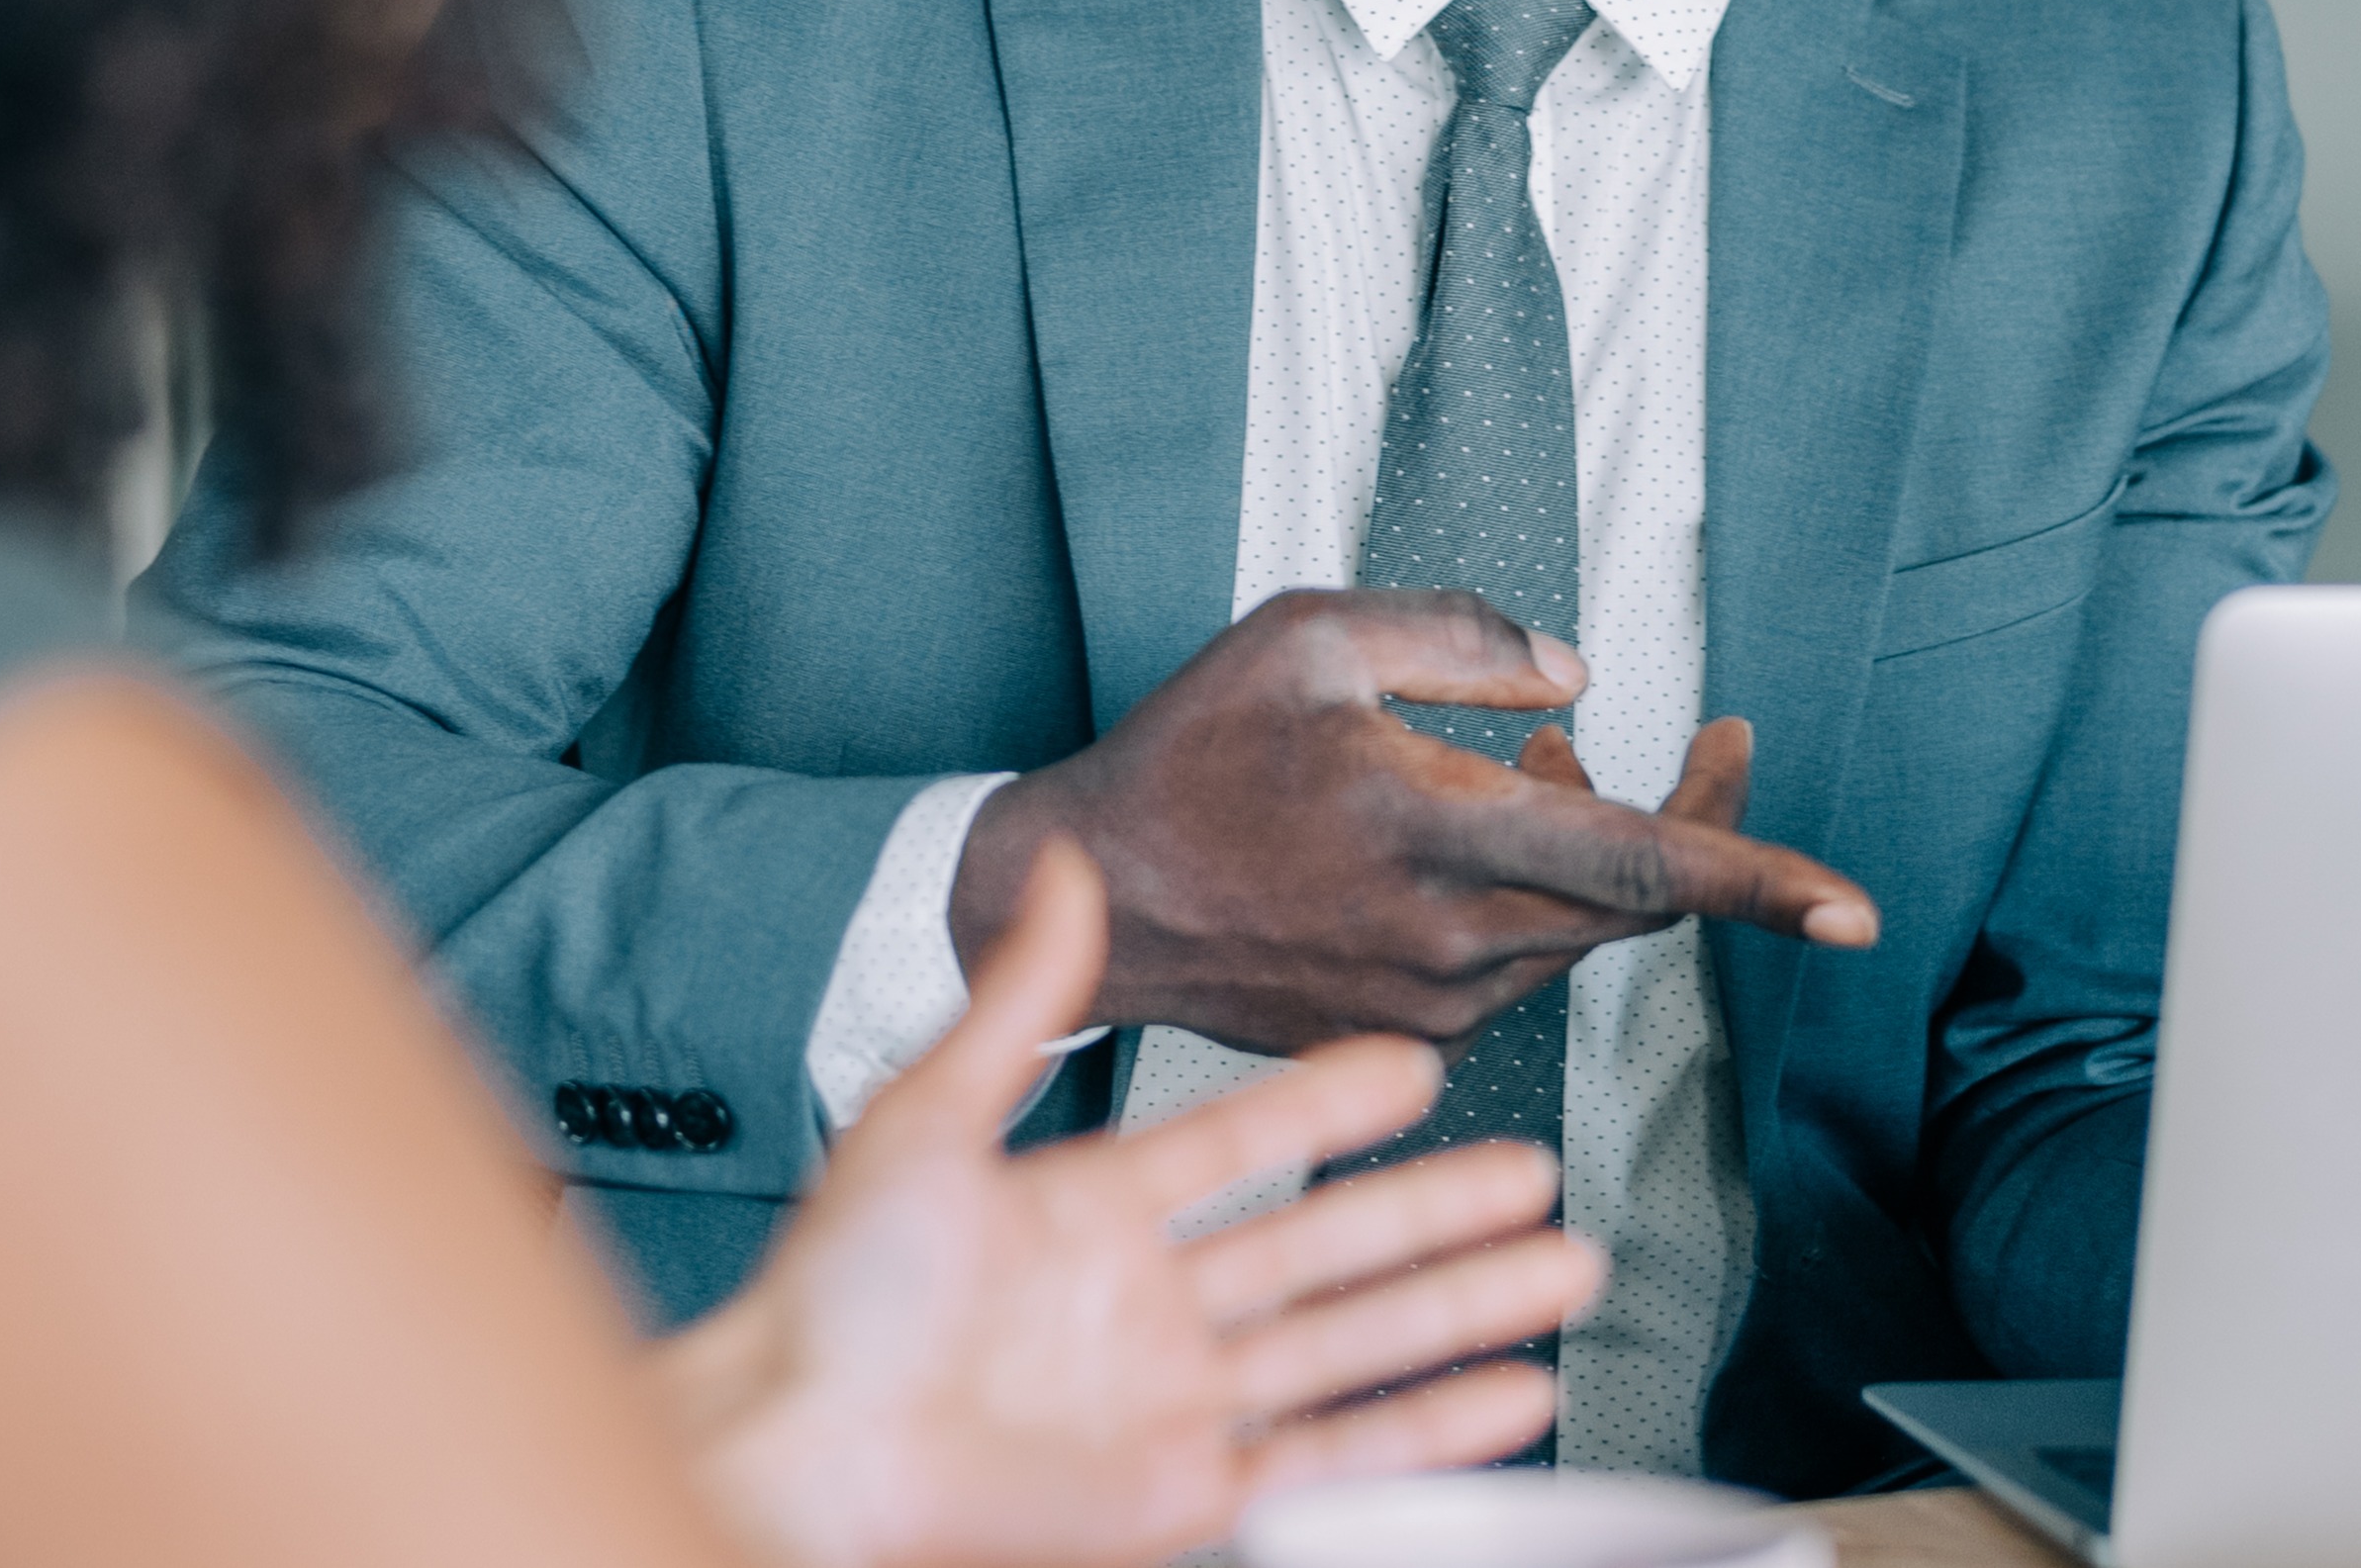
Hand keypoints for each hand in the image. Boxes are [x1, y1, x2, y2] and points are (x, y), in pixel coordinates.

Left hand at [661, 843, 1602, 1567]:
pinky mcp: (1182, 1489)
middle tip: (1536, 1171)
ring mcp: (1172, 1398)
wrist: (799, 1439)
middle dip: (1440, 1210)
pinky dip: (1427, 1429)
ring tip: (1561, 1269)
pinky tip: (1507, 1393)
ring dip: (1463, 1307)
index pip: (1245, 1140)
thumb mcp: (923, 1121)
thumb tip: (1059, 869)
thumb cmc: (831, 1296)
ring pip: (1353, 1343)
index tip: (1418, 1064)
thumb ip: (1015, 1005)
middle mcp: (1146, 1304)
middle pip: (1328, 1246)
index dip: (1332, 1103)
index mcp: (1090, 1208)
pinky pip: (1331, 1454)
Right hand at [955, 589, 1876, 1051]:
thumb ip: (1464, 637)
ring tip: (1548, 765)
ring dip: (1600, 849)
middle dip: (1704, 825)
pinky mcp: (1411, 1029)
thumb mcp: (1309, 636)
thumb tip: (1583, 677)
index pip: (1641, 865)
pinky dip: (1539, 895)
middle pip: (1640, 900)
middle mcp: (1450, 935)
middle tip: (1727, 744)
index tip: (1859, 912)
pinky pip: (1523, 961)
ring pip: (1582, 931)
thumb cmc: (1188, 756)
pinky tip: (1488, 829)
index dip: (1761, 879)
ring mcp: (1434, 999)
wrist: (1086, 901)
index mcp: (1436, 830)